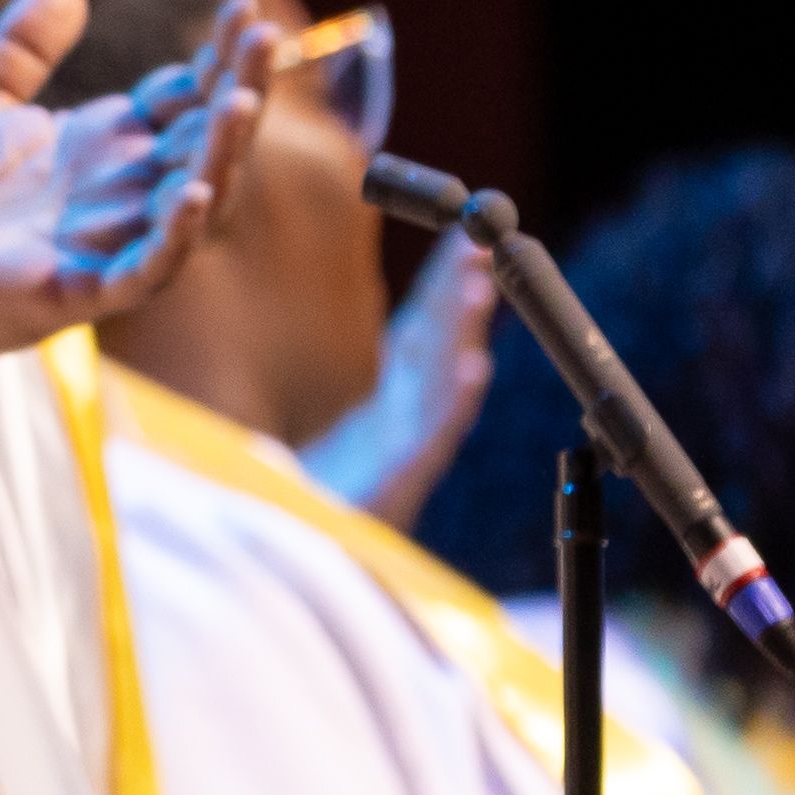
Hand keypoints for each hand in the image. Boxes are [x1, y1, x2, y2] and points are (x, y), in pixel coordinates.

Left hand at [0, 0, 266, 404]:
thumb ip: (19, 50)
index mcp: (100, 145)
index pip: (182, 97)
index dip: (218, 58)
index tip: (244, 9)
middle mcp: (116, 191)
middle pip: (202, 140)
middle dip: (239, 90)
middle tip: (267, 37)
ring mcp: (103, 242)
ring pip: (190, 202)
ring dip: (220, 155)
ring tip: (241, 102)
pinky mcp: (76, 290)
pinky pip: (144, 268)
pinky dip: (174, 236)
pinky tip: (192, 192)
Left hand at [302, 228, 495, 525]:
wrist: (309, 559)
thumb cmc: (336, 495)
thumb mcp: (357, 426)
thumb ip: (385, 383)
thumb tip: (406, 320)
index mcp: (398, 400)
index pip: (429, 327)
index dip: (449, 281)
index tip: (469, 234)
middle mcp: (409, 420)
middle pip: (443, 345)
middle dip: (464, 293)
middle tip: (484, 242)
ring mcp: (408, 451)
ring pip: (444, 382)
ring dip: (465, 332)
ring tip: (481, 287)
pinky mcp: (399, 484)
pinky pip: (432, 438)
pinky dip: (454, 402)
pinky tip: (473, 369)